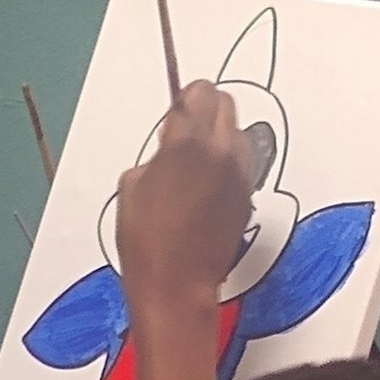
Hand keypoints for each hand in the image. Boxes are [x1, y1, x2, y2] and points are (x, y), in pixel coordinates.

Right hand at [115, 80, 252, 304]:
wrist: (177, 286)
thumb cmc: (145, 241)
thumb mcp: (132, 187)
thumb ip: (157, 155)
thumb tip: (168, 150)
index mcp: (186, 144)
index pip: (198, 93)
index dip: (186, 97)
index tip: (178, 109)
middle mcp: (220, 153)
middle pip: (226, 104)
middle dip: (207, 109)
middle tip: (189, 127)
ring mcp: (239, 175)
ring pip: (240, 132)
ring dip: (222, 135)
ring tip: (200, 158)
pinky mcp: (248, 196)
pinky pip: (242, 163)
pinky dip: (228, 163)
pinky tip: (209, 184)